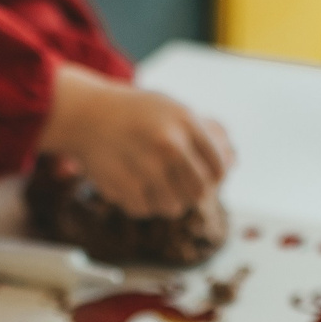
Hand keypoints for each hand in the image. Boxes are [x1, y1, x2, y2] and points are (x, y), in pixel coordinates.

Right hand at [39, 67, 234, 217]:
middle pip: (200, 192)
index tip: (207, 179)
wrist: (87, 115)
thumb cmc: (136, 114)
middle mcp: (169, 144)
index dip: (216, 178)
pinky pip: (146, 211)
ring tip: (155, 185)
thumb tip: (233, 163)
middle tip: (180, 186)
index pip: (218, 167)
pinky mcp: (125, 187)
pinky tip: (134, 185)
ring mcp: (146, 168)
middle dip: (193, 193)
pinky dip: (142, 203)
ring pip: (175, 208)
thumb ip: (204, 133)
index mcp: (186, 122)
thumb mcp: (173, 110)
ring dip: (167, 202)